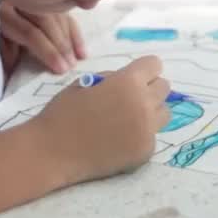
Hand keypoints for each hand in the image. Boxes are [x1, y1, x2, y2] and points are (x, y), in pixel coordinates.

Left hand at [0, 0, 85, 74]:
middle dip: (61, 46)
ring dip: (70, 39)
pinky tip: (82, 49)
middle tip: (71, 66)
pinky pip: (65, 14)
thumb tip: (16, 68)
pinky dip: (75, 32)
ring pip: (59, 16)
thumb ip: (5, 54)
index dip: (47, 51)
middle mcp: (20, 1)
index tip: (61, 69)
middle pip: (47, 23)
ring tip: (78, 59)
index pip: (30, 33)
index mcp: (4, 13)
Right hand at [32, 56, 169, 182]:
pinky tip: (119, 140)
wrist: (52, 151)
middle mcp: (144, 103)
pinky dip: (140, 136)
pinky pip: (152, 136)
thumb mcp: (86, 82)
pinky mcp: (145, 151)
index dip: (144, 70)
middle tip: (128, 99)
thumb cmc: (63, 112)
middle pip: (164, 88)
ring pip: (164, 113)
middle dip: (149, 89)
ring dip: (151, 112)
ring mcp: (147, 130)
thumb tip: (130, 80)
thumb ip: (113, 79)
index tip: (135, 78)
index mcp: (128, 81)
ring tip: (127, 120)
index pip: (154, 65)